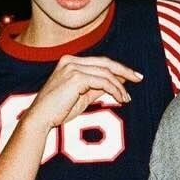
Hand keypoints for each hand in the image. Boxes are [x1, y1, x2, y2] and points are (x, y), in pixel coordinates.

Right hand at [22, 55, 142, 132]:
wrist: (40, 118)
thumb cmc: (58, 110)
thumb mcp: (82, 96)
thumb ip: (97, 88)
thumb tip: (116, 84)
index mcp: (70, 62)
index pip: (99, 62)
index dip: (117, 68)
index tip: (132, 76)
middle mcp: (71, 61)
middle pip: (105, 62)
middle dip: (124, 70)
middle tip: (139, 78)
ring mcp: (72, 67)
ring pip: (106, 73)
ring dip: (120, 86)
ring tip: (127, 98)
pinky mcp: (76, 77)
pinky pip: (102, 81)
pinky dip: (114, 89)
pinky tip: (120, 98)